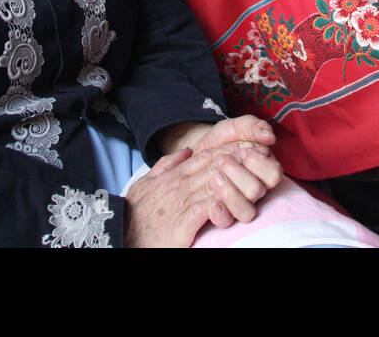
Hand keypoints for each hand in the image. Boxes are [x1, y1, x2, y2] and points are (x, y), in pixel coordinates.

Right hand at [124, 144, 278, 246]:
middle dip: (238, 159)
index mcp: (174, 176)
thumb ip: (166, 165)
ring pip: (213, 185)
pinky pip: (204, 211)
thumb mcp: (146, 182)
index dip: (228, 149)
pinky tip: (235, 197)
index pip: (205, 157)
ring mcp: (180, 204)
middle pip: (214, 167)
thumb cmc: (136, 211)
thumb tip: (185, 151)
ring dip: (235, 179)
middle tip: (260, 152)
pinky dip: (219, 203)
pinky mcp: (181, 225)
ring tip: (255, 172)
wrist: (118, 233)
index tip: (248, 144)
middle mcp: (179, 186)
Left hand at [152, 116, 283, 230]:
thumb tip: (269, 137)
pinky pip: (226, 223)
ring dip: (230, 194)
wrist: (195, 154)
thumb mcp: (234, 127)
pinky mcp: (222, 215)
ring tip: (215, 177)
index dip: (261, 165)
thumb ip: (252, 126)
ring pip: (245, 212)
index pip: (274, 174)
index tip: (246, 152)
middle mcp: (254, 191)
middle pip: (257, 191)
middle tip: (221, 161)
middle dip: (239, 174)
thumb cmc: (220, 141)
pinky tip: (212, 204)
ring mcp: (239, 205)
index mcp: (263, 170)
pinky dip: (220, 214)